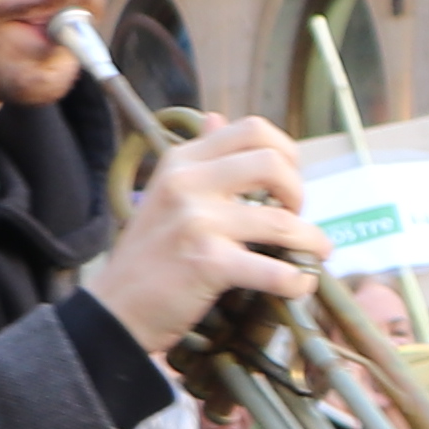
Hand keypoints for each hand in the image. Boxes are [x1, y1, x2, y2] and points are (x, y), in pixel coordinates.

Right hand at [86, 113, 323, 357]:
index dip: (286, 152)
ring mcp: (197, 222)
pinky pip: (274, 270)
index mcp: (182, 161)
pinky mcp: (207, 263)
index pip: (253, 130)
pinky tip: (299, 284)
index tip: (286, 183)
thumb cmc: (148, 255)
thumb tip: (217, 118)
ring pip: (283, 222)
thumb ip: (199, 157)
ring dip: (311, 241)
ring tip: (314, 253)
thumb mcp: (164, 193)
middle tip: (296, 217)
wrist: (114, 310)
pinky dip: (297, 280)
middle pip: (273, 164)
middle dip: (298, 192)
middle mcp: (188, 183)